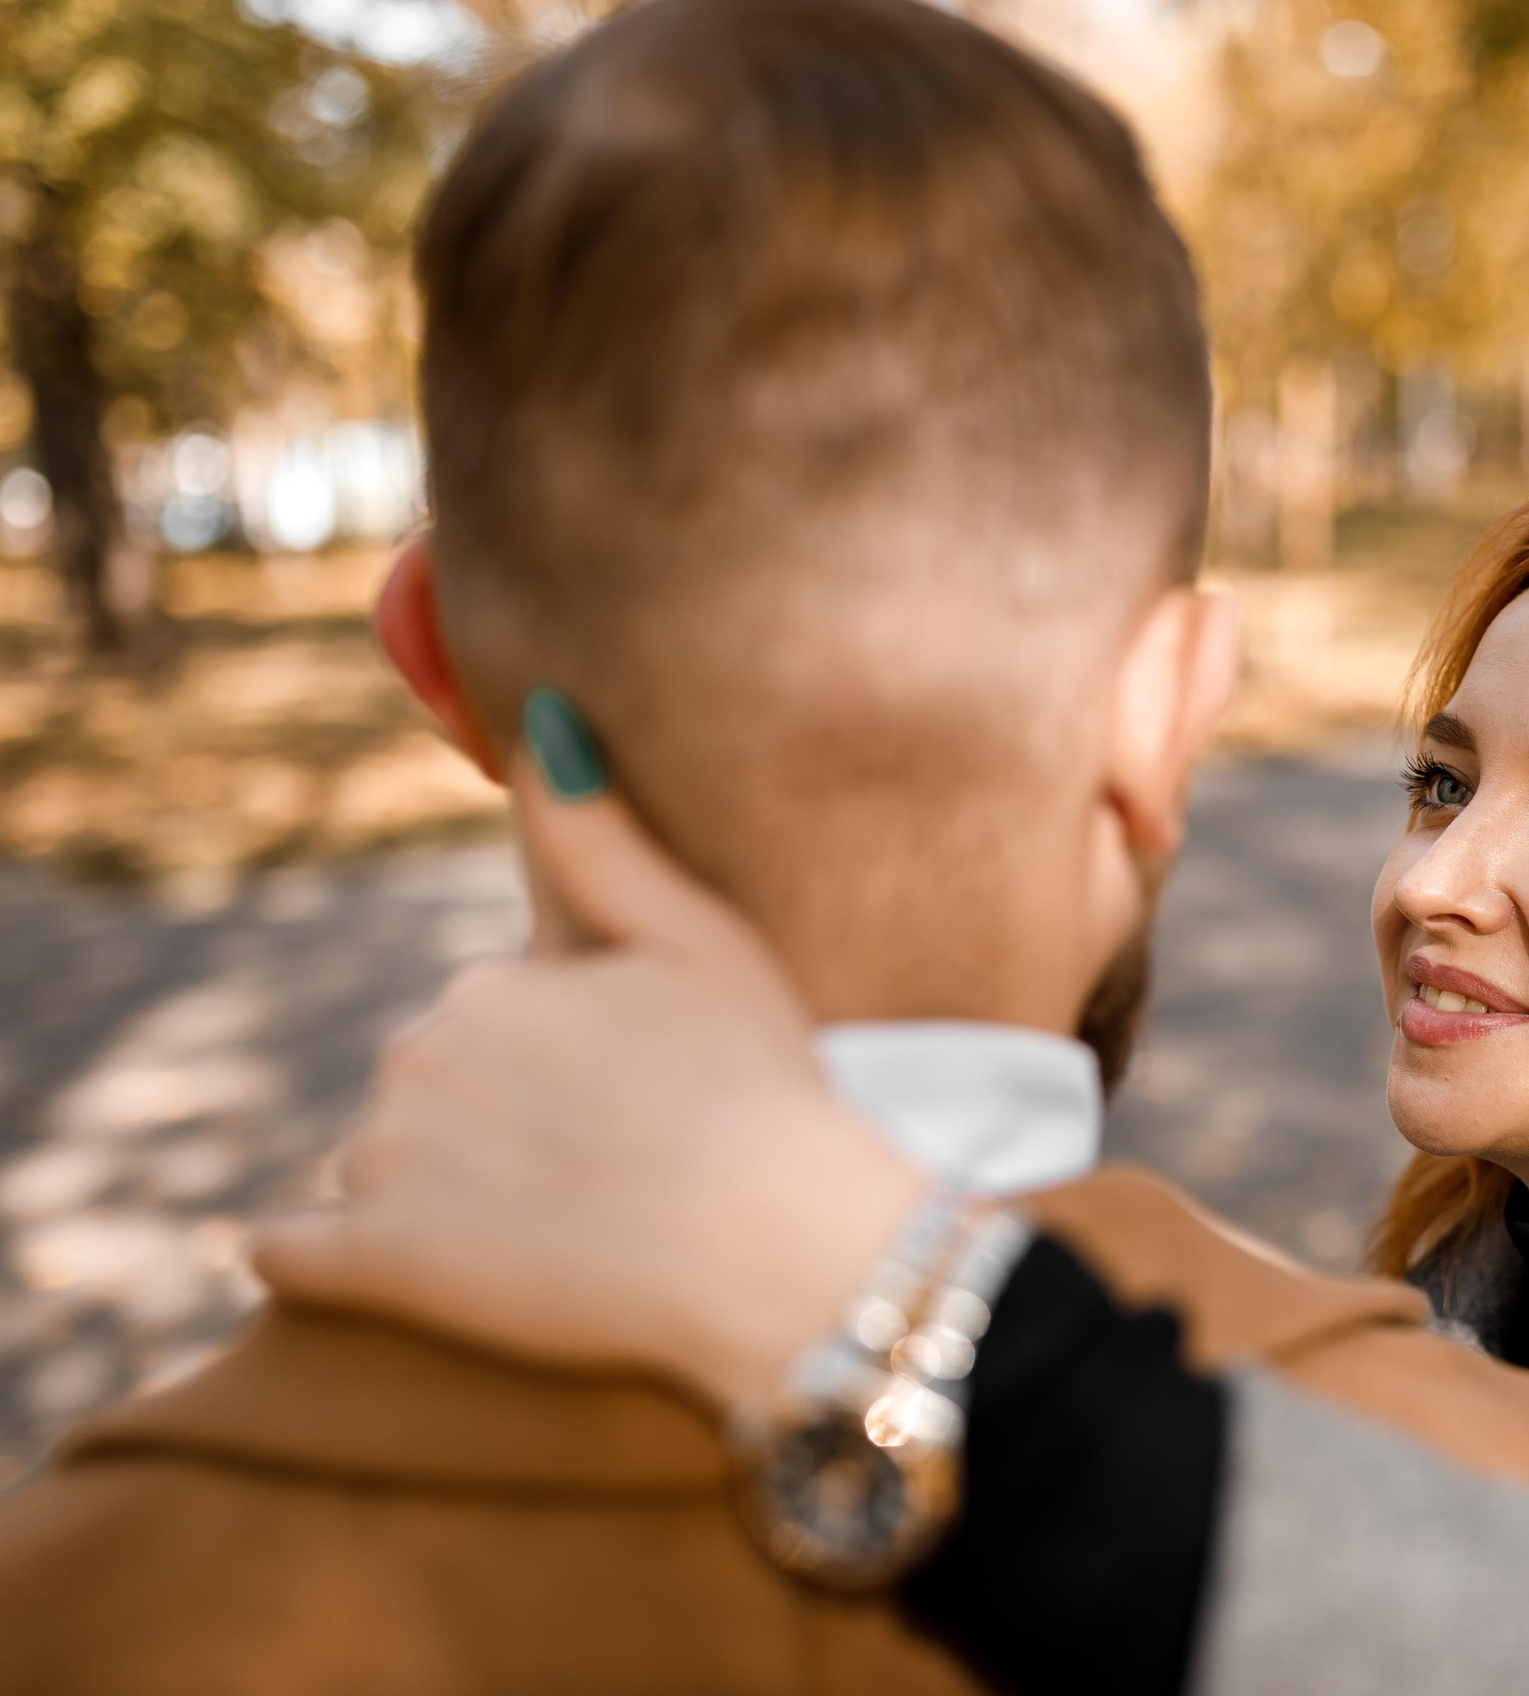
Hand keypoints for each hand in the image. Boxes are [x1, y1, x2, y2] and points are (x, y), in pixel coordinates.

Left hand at [254, 745, 927, 1412]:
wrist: (772, 1250)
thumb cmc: (761, 1090)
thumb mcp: (703, 941)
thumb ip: (603, 840)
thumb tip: (540, 718)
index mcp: (493, 982)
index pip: (495, 1025)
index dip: (563, 1071)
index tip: (630, 1112)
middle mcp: (421, 1054)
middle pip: (434, 1095)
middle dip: (492, 1130)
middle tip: (601, 1180)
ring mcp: (389, 1163)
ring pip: (380, 1172)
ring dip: (435, 1200)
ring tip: (547, 1242)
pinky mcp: (374, 1265)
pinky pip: (293, 1256)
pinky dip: (316, 1260)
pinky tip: (373, 1273)